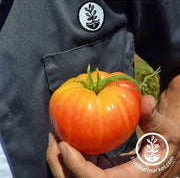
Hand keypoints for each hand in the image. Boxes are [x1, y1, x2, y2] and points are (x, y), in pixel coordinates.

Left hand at [47, 94, 179, 177]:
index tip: (63, 146)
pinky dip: (73, 151)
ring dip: (62, 156)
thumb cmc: (168, 146)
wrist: (166, 155)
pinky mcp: (104, 170)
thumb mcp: (166, 133)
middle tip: (53, 136)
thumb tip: (145, 99)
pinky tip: (71, 134)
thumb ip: (153, 118)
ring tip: (57, 133)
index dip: (77, 167)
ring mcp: (107, 177)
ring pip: (76, 175)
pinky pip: (83, 164)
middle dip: (60, 162)